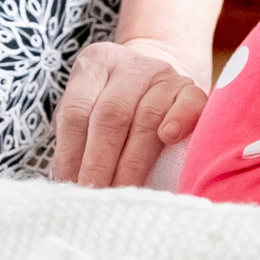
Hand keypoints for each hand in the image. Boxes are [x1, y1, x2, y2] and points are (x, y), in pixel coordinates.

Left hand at [50, 38, 207, 188]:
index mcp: (95, 65)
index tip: (72, 186)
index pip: (76, 112)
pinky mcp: (192, 88)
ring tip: (122, 191)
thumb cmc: (115, 105)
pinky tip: (168, 138)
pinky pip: (189, 103)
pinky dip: (179, 121)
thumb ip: (76, 139)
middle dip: (100, 162)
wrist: (156, 80)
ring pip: (147, 116)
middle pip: (111, 116)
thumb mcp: (88, 110)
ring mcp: (164, 74)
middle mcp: (129, 66)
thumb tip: (67, 183)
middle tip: (96, 194)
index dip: (72, 154)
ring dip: (133, 162)